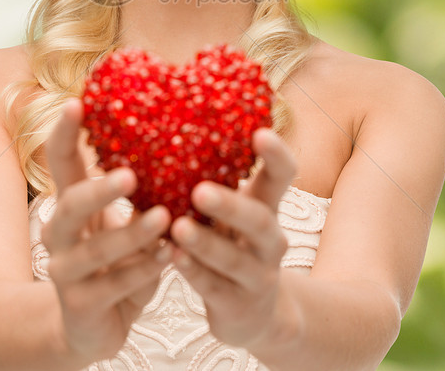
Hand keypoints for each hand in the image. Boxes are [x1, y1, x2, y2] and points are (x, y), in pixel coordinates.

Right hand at [42, 99, 171, 362]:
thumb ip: (139, 189)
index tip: (78, 102)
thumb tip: (176, 133)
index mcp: (70, 203)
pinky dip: (143, 270)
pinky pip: (114, 284)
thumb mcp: (125, 220)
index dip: (65, 132)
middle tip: (130, 175)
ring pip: (94, 249)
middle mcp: (60, 233)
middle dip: (99, 189)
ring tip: (164, 218)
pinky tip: (168, 256)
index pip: (60, 160)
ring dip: (131, 233)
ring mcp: (65, 271)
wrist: (94, 326)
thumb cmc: (118, 259)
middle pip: (69, 204)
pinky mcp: (79, 304)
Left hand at [169, 128, 296, 347]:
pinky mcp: (239, 306)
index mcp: (267, 207)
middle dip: (231, 206)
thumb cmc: (231, 245)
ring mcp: (259, 276)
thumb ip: (210, 182)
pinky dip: (194, 272)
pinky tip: (172, 258)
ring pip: (235, 259)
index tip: (259, 133)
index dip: (276, 155)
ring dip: (206, 243)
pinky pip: (215, 288)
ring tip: (178, 227)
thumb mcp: (231, 215)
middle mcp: (270, 240)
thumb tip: (162, 131)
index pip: (283, 176)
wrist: (254, 314)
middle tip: (200, 191)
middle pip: (260, 220)